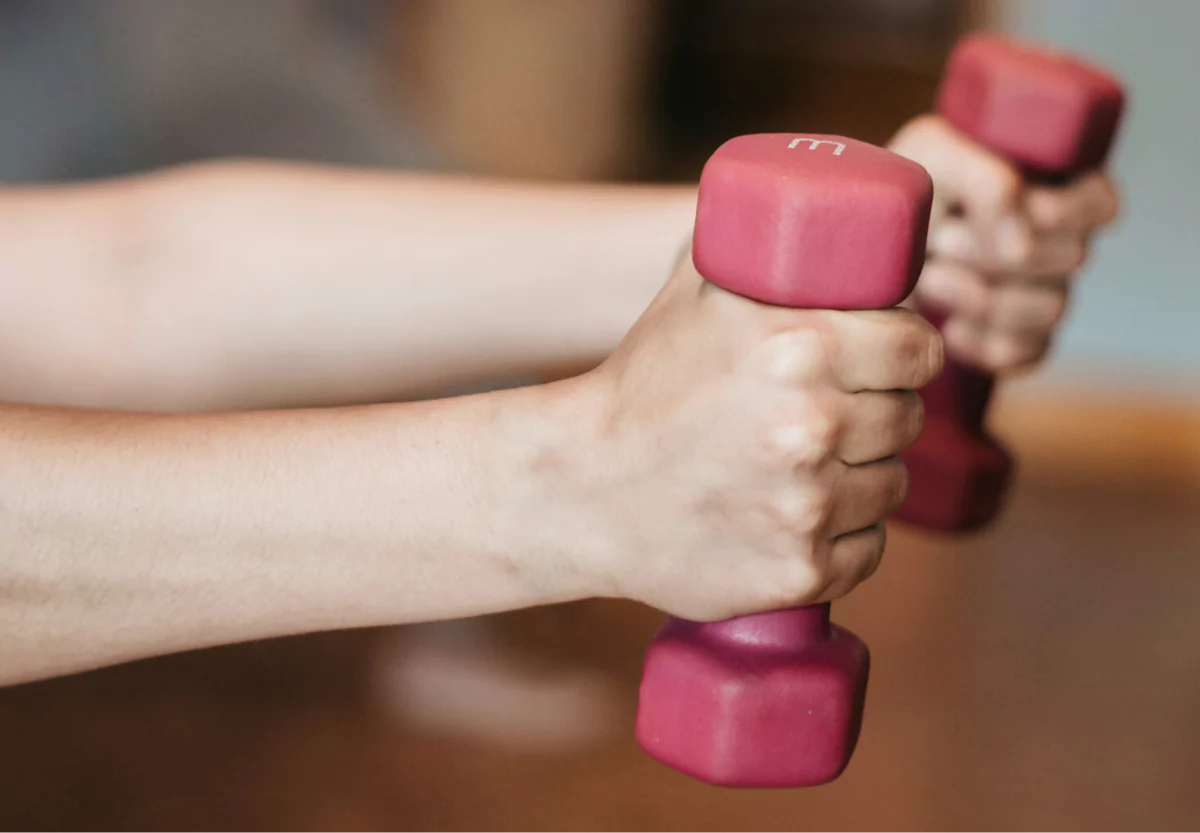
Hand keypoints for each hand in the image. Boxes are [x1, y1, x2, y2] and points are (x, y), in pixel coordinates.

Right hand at [555, 256, 941, 621]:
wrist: (578, 489)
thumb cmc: (641, 384)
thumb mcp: (695, 293)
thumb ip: (763, 247)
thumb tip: (825, 212)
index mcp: (800, 349)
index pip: (919, 350)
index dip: (907, 353)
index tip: (887, 361)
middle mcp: (813, 428)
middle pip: (908, 418)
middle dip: (879, 412)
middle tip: (832, 413)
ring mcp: (808, 508)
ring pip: (891, 486)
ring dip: (862, 475)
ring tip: (806, 466)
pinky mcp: (800, 572)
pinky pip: (868, 549)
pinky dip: (843, 537)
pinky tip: (796, 517)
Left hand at [890, 115, 1119, 372]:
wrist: (861, 250)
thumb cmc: (904, 191)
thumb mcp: (931, 155)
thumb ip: (984, 181)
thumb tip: (1022, 245)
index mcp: (1054, 184)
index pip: (1099, 204)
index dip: (1060, 212)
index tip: (1004, 209)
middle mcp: (1058, 241)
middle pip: (1071, 257)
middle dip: (995, 252)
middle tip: (940, 242)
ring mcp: (1042, 294)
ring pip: (1051, 309)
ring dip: (980, 296)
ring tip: (929, 278)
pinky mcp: (1018, 340)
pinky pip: (1024, 353)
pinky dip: (980, 343)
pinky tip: (946, 326)